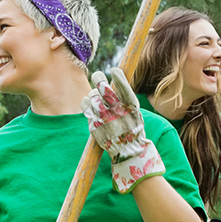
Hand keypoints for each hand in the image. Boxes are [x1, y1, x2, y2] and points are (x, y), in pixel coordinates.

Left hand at [83, 66, 166, 192]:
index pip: (122, 84)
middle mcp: (118, 111)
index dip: (117, 74)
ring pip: (92, 95)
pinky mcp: (95, 125)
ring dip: (93, 92)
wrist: (129, 151)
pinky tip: (89, 102)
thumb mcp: (135, 111)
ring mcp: (105, 118)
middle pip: (103, 87)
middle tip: (98, 76)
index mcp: (131, 106)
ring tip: (96, 95)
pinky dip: (86, 102)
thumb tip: (116, 75)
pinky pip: (86, 106)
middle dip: (99, 78)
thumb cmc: (132, 127)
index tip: (113, 70)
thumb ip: (125, 96)